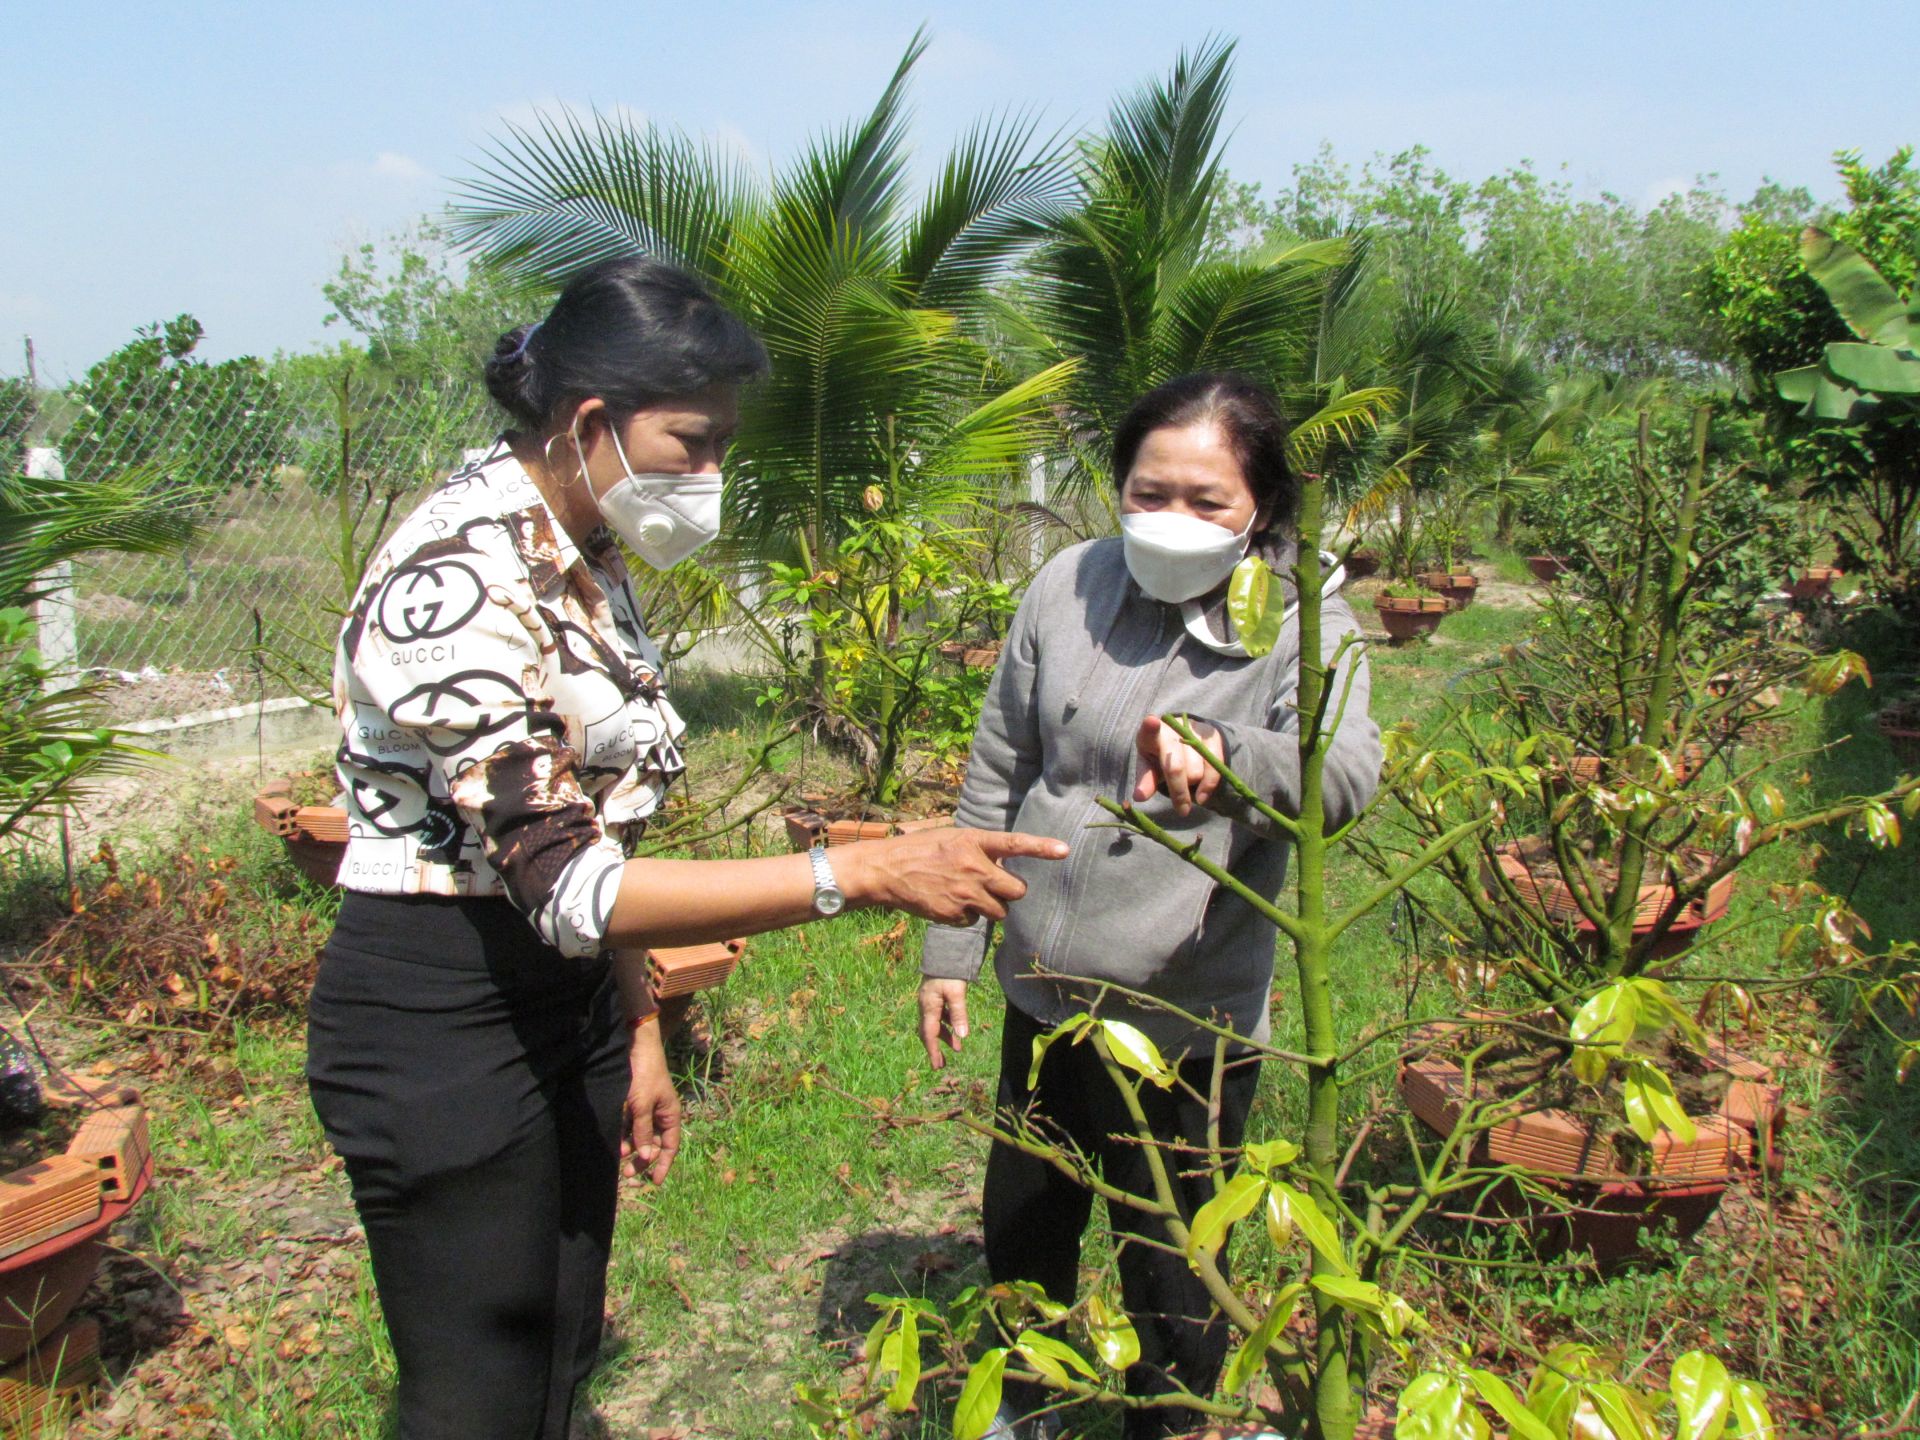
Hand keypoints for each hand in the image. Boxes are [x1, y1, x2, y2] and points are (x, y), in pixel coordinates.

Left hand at [622, 1021, 681, 1183]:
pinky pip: (630, 1125)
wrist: (635, 1047)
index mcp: (669, 1114)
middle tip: (628, 1174)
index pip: (670, 1146)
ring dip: (630, 1147)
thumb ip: (643, 1132)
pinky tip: (615, 1140)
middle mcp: (660, 1114)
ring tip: (618, 1153)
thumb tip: (646, 1156)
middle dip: (642, 1159)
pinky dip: (624, 1134)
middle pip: (654, 1144)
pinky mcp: (633, 1103)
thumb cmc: (644, 1074)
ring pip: (639, 1136)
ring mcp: (646, 1108)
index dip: (664, 1164)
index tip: (655, 1182)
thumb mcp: (643, 1106)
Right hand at [835, 827, 1067, 926]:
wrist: (887, 871)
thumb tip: (1004, 860)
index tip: (1065, 850)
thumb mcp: (951, 837)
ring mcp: (964, 893)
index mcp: (973, 842)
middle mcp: (973, 867)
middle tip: (998, 887)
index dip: (1042, 847)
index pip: (1015, 844)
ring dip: (992, 907)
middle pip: (1017, 890)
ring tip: (971, 895)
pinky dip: (968, 917)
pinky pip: (975, 922)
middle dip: (1012, 892)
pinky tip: (951, 903)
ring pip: (1000, 912)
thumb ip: (979, 848)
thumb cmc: (920, 850)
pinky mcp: (954, 915)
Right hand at [918, 977, 970, 1069]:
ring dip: (944, 1036)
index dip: (933, 1051)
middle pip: (928, 1032)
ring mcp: (929, 1001)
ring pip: (935, 1024)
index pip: (929, 1034)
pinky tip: (956, 1027)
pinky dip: (947, 1024)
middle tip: (942, 1064)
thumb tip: (962, 1036)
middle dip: (936, 1048)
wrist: (945, 951)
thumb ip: (959, 1014)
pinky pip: (939, 1015)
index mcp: (928, 1007)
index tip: (937, 1066)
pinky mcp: (935, 996)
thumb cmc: (949, 972)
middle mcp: (926, 1006)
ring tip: (957, 1048)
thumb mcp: (956, 993)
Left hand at [1134, 715, 1221, 816]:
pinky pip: (1215, 767)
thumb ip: (1145, 781)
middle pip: (1176, 767)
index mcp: (1149, 735)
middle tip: (1182, 810)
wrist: (1184, 742)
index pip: (1149, 731)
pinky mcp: (1212, 736)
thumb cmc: (1160, 758)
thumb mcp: (1150, 769)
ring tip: (1187, 789)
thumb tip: (1139, 797)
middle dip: (1179, 792)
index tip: (1151, 722)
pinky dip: (1209, 786)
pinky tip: (1202, 796)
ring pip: (1196, 772)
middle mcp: (1172, 728)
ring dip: (1192, 788)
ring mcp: (1193, 730)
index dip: (1150, 727)